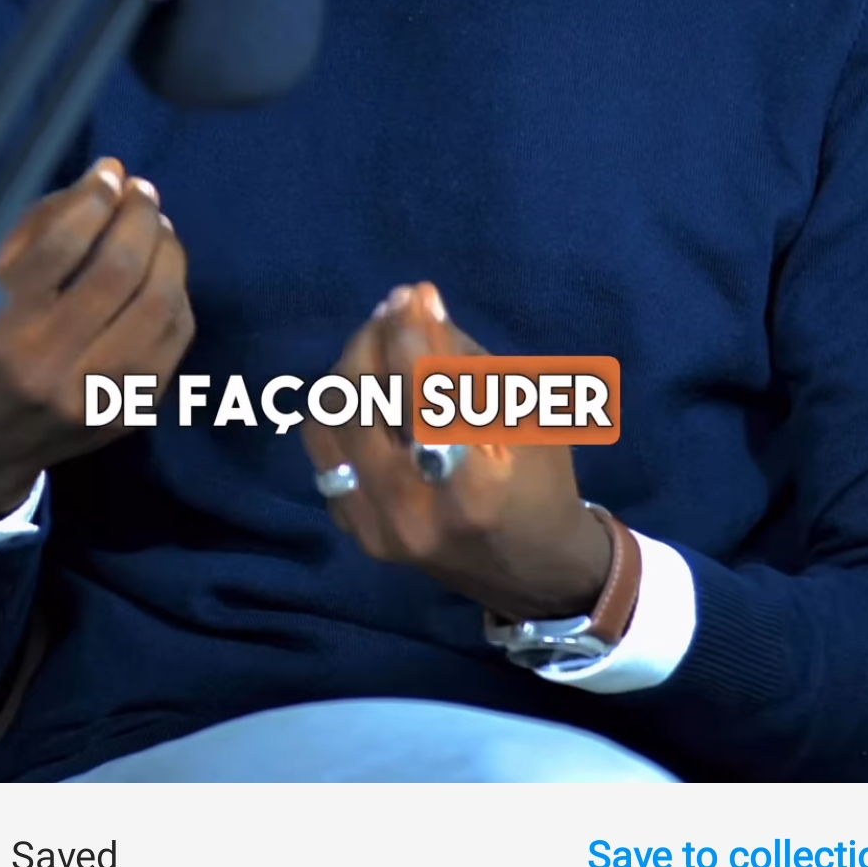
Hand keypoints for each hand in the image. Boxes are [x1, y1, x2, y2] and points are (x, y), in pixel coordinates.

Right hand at [0, 158, 194, 521]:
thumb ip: (33, 233)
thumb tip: (102, 179)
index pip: (61, 248)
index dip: (95, 200)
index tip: (110, 174)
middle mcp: (50, 366)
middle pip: (120, 272)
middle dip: (140, 218)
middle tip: (143, 192)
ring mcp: (96, 397)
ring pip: (159, 306)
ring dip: (168, 252)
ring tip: (158, 226)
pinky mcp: (128, 414)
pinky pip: (173, 341)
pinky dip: (175, 297)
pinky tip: (162, 276)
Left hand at [301, 281, 613, 622]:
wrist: (530, 571)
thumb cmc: (543, 483)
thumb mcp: (528, 417)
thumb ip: (467, 361)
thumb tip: (418, 304)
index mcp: (474, 489)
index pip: (423, 396)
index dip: (411, 337)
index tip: (414, 295)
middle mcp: (415, 514)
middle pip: (363, 405)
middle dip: (373, 342)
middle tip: (393, 309)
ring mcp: (377, 529)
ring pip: (330, 425)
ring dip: (348, 371)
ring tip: (376, 343)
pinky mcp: (357, 533)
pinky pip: (324, 455)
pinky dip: (340, 413)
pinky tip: (366, 390)